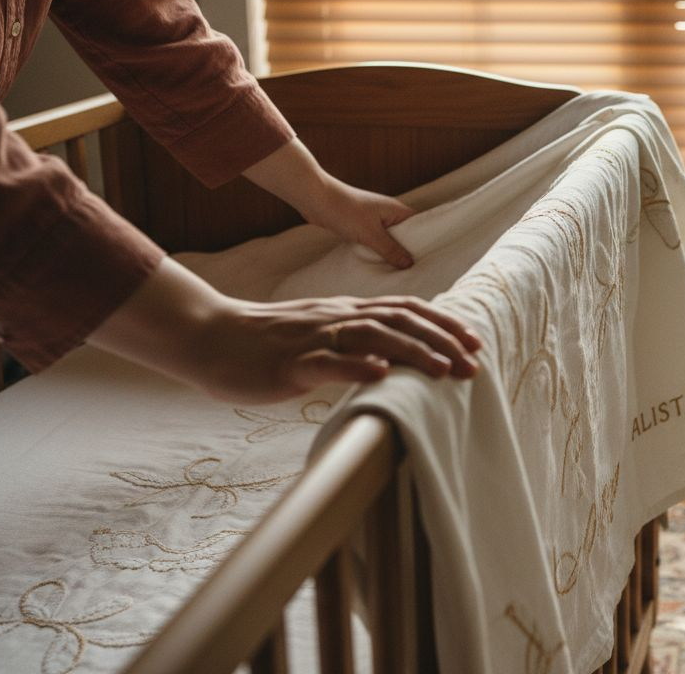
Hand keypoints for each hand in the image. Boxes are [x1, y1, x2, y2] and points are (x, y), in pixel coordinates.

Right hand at [89, 259, 481, 403]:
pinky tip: (380, 375)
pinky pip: (326, 362)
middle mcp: (336, 318)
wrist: (210, 337)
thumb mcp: (320, 336)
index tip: (474, 343)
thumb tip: (396, 356)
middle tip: (472, 366)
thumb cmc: (267, 342)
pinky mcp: (290, 363)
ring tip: (442, 371)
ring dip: (411, 353)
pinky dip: (356, 367)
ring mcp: (314, 339)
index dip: (443, 324)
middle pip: (399, 322)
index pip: (405, 310)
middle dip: (440, 342)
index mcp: (346, 312)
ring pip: (371, 337)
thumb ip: (355, 340)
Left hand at [243, 138, 416, 267]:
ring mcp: (374, 220)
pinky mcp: (361, 226)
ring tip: (400, 273)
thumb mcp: (370, 234)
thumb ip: (390, 249)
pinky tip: (379, 265)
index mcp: (397, 210)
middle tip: (419, 272)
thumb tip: (409, 264)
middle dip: (409, 252)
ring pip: (389, 240)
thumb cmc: (345, 211)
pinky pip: (375, 242)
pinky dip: (377, 252)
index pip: (421, 227)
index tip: (433, 260)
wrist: (315, 199)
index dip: (427, 242)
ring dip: (391, 253)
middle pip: (406, 236)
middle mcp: (388, 214)